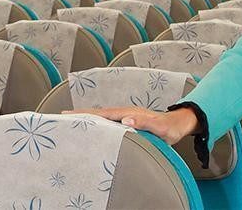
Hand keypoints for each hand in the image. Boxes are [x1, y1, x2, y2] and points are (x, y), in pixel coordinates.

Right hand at [65, 106, 197, 144]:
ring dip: (88, 117)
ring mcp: (126, 116)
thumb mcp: (159, 128)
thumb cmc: (169, 129)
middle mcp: (125, 113)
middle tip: (62, 116)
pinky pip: (108, 121)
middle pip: (99, 112)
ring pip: (102, 116)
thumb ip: (144, 124)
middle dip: (81, 114)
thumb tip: (126, 121)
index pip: (102, 114)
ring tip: (72, 120)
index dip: (86, 114)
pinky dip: (97, 122)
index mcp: (128, 114)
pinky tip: (93, 127)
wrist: (178, 124)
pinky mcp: (128, 121)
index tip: (69, 115)